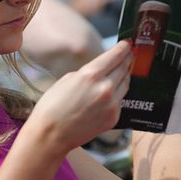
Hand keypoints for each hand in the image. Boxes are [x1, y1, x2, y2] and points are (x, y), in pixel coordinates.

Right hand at [27, 40, 131, 155]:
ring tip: (123, 70)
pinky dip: (118, 94)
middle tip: (129, 55)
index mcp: (91, 75)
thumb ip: (89, 72)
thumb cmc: (52, 106)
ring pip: (125, 84)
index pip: (115, 56)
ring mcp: (112, 104)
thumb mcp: (68, 78)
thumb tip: (102, 70)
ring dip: (124, 75)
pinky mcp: (114, 117)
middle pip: (124, 68)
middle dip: (127, 60)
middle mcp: (105, 88)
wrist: (51, 135)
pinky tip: (112, 92)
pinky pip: (121, 100)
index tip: (127, 44)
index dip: (123, 48)